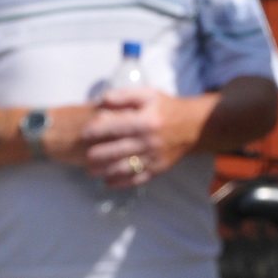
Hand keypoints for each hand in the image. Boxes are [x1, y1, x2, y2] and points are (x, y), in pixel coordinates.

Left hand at [79, 87, 210, 187]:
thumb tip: (102, 100)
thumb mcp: (148, 94)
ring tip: (91, 170)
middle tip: (85, 156)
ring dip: (105, 171)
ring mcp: (153, 157)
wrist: (193, 126)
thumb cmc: (166, 108)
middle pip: (117, 151)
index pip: (115, 127)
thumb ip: (125, 95)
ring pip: (124, 168)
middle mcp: (149, 141)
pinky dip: (120, 183)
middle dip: (97, 155)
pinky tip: (108, 182)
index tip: (84, 133)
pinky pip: (136, 179)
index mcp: (145, 120)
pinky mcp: (158, 169)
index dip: (97, 131)